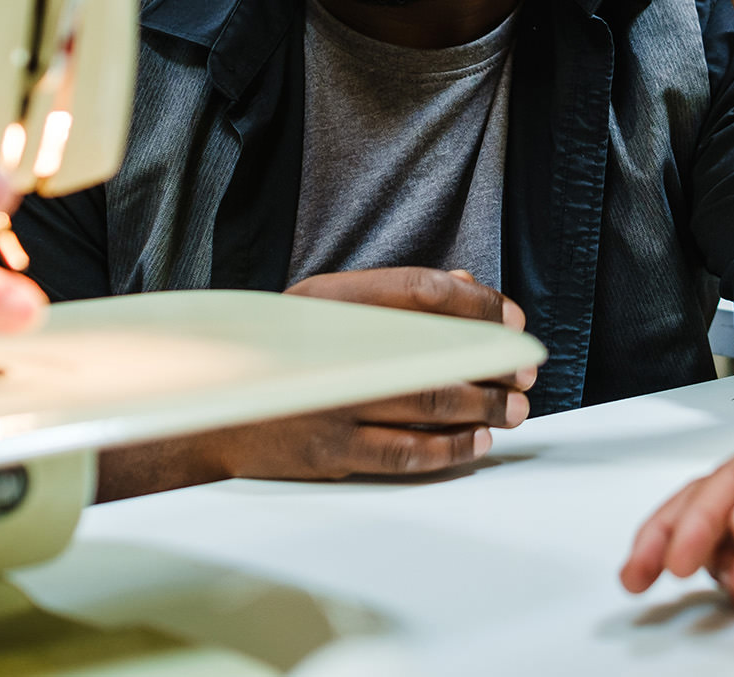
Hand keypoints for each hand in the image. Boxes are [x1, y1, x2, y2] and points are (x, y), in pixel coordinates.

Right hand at [205, 268, 536, 480]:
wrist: (206, 411)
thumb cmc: (280, 352)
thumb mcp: (326, 306)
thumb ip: (398, 294)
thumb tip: (467, 283)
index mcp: (333, 301)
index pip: (423, 291)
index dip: (479, 305)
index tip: (513, 322)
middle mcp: (334, 347)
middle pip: (438, 353)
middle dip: (494, 366)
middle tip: (527, 374)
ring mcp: (332, 401)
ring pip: (429, 404)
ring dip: (484, 408)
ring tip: (514, 409)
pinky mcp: (329, 449)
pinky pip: (404, 452)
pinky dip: (451, 449)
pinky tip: (478, 443)